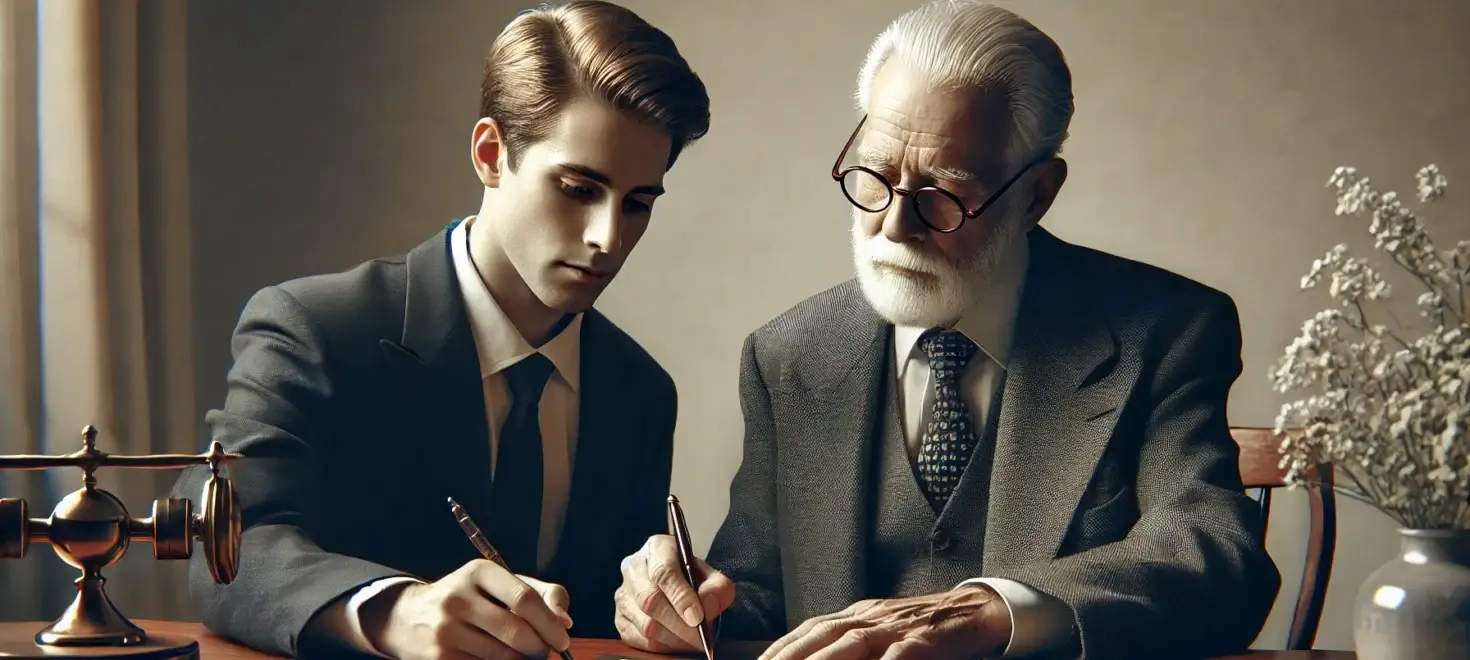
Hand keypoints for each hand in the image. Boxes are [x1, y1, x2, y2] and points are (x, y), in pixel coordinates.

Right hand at [368, 559, 573, 659]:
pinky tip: (499, 659)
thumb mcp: (498, 584)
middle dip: (540, 647)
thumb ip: (539, 594)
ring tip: (523, 655)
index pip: (524, 598)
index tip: (563, 638)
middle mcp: (458, 597)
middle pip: (516, 631)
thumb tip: (564, 621)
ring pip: (503, 656)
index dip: (550, 622)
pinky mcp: (439, 658)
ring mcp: (445, 629)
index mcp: (478, 571)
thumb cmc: (468, 599)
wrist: (408, 617)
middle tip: (546, 652)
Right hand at [614, 534, 735, 651]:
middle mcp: (634, 567)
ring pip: (644, 624)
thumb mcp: (713, 577)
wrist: (681, 588)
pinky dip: (662, 647)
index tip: (697, 617)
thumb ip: (717, 588)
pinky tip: (677, 643)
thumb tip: (706, 606)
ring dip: (673, 639)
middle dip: (678, 624)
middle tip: (700, 638)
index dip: (680, 597)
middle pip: (649, 600)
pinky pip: (639, 640)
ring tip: (693, 641)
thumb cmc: (694, 579)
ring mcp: (623, 594)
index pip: (663, 571)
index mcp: (657, 548)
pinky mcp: (620, 619)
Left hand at [758, 585, 1010, 659]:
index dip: (782, 647)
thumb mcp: (882, 630)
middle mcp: (871, 617)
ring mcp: (896, 627)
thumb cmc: (926, 628)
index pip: (810, 628)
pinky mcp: (922, 640)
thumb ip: (851, 642)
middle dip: (790, 656)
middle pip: (821, 635)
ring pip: (851, 644)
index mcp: (858, 614)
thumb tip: (815, 654)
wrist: (976, 612)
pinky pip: (897, 656)